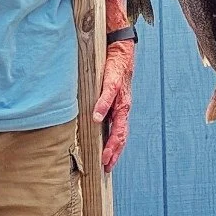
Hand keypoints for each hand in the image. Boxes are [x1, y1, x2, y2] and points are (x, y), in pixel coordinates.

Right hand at [93, 42, 134, 172]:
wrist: (121, 49)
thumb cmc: (113, 71)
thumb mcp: (109, 93)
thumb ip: (103, 108)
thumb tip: (92, 123)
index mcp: (121, 110)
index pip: (120, 135)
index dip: (115, 151)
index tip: (108, 167)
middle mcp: (123, 105)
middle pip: (121, 133)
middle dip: (114, 151)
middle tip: (106, 165)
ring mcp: (120, 95)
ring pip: (119, 120)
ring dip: (112, 138)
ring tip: (104, 152)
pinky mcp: (113, 81)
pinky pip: (108, 95)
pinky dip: (102, 107)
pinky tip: (95, 117)